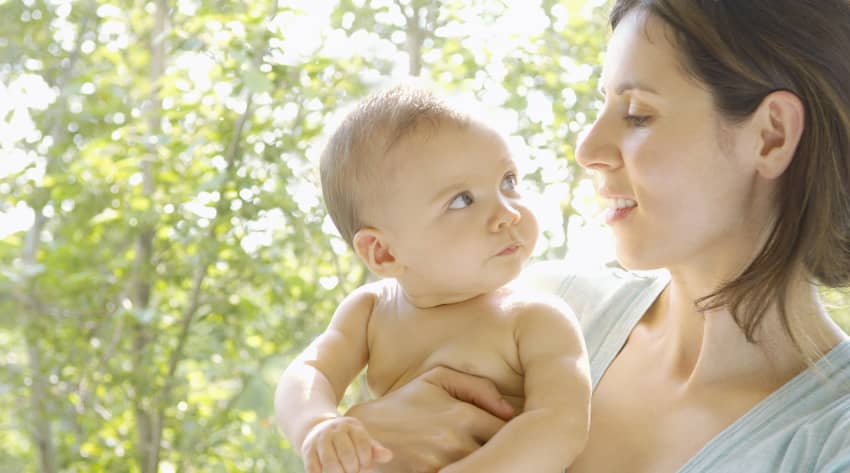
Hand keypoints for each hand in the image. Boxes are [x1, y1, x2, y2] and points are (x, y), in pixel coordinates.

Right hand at [301, 416, 392, 472]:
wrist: (315, 428)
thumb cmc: (346, 438)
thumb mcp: (360, 438)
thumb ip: (374, 448)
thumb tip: (389, 456)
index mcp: (351, 426)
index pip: (363, 446)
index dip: (366, 462)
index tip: (365, 467)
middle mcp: (334, 430)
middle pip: (348, 457)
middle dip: (353, 470)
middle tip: (353, 471)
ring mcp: (319, 440)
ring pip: (331, 465)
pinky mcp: (307, 450)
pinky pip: (314, 469)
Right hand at [345, 366, 514, 472]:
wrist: (362, 435)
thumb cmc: (402, 405)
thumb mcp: (436, 380)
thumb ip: (477, 386)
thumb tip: (509, 410)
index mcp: (462, 414)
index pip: (507, 430)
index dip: (513, 434)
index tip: (514, 434)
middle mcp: (455, 441)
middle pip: (499, 452)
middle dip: (504, 451)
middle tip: (506, 448)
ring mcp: (442, 465)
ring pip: (483, 466)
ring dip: (488, 461)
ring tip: (487, 455)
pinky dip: (468, 469)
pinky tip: (465, 463)